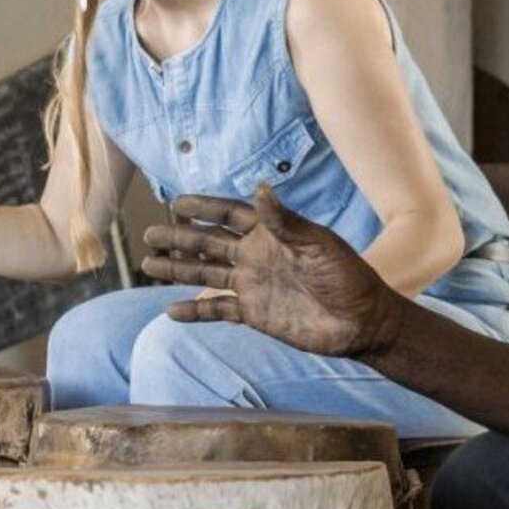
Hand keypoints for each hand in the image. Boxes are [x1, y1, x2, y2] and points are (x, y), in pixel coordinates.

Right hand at [141, 185, 400, 359]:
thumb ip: (284, 221)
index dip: (204, 207)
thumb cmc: (347, 277)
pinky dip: (195, 310)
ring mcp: (254, 285)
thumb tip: (259, 186)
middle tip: (148, 232)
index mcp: (271, 234)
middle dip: (179, 237)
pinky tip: (170, 310)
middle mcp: (257, 256)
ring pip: (206, 273)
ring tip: (147, 264)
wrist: (361, 321)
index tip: (175, 202)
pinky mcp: (254, 314)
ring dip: (178, 269)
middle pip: (209, 242)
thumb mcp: (317, 244)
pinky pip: (217, 309)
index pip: (230, 214)